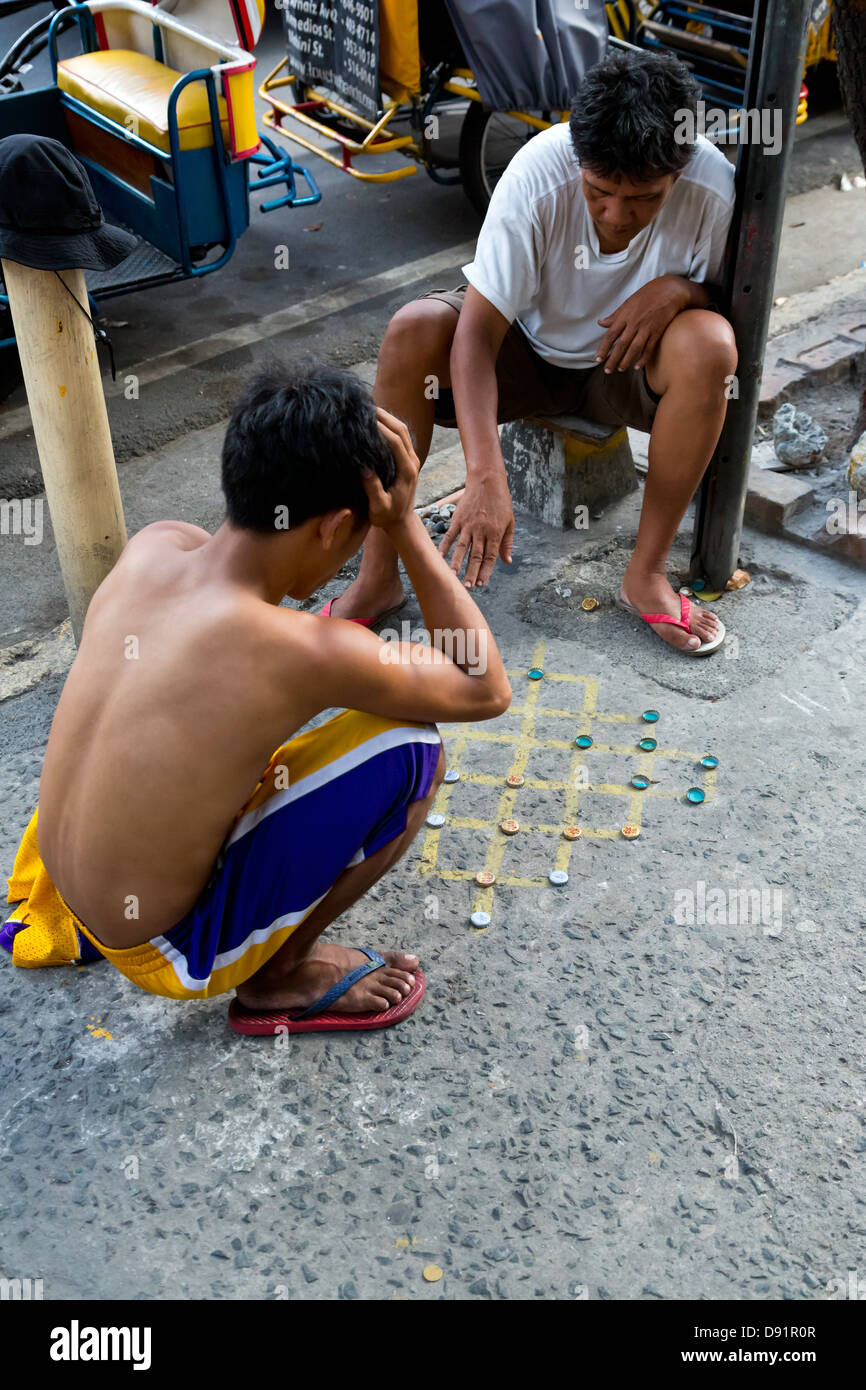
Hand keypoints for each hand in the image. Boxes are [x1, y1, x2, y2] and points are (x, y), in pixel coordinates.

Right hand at [364, 407, 419, 530]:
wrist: (401, 522)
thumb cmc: (387, 516)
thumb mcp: (378, 507)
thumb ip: (373, 489)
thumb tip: (364, 468)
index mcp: (407, 471)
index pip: (396, 441)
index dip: (381, 428)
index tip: (366, 419)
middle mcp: (412, 461)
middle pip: (401, 430)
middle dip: (385, 416)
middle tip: (365, 406)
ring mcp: (412, 458)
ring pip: (402, 430)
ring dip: (388, 417)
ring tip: (369, 408)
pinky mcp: (407, 458)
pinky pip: (400, 436)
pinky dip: (389, 424)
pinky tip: (375, 420)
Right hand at [439, 474, 513, 588]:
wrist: (487, 480)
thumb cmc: (501, 502)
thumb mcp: (510, 521)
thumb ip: (508, 542)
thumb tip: (507, 561)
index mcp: (496, 533)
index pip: (490, 557)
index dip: (485, 572)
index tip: (481, 584)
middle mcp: (482, 531)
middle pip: (476, 556)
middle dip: (471, 573)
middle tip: (467, 587)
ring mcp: (469, 525)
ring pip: (462, 548)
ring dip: (457, 563)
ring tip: (452, 576)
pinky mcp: (458, 519)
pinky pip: (450, 535)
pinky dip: (445, 546)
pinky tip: (440, 556)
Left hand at [596, 275, 689, 373]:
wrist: (669, 290)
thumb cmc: (647, 295)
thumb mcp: (628, 303)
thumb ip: (614, 316)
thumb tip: (601, 323)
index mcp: (625, 316)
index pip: (611, 335)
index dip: (603, 348)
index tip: (598, 359)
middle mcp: (634, 323)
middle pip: (621, 344)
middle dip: (613, 359)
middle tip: (607, 370)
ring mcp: (646, 328)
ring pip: (634, 348)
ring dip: (626, 361)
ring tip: (620, 369)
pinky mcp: (657, 331)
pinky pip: (649, 348)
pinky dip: (643, 358)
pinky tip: (637, 367)